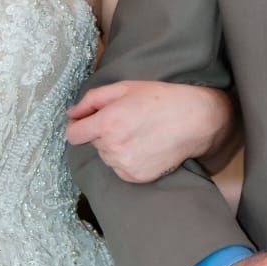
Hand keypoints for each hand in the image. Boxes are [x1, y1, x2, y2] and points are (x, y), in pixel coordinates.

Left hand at [65, 81, 235, 183]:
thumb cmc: (161, 99)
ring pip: (106, 156)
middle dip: (102, 132)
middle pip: (93, 143)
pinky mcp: (136, 177)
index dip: (76, 126)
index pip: (73, 135)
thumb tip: (71, 114)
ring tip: (138, 133)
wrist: (195, 120)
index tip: (84, 123)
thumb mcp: (125, 88)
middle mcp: (113, 148)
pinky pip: (120, 169)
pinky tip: (144, 146)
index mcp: (107, 124)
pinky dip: (127, 159)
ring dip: (115, 147)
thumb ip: (92, 100)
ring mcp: (125, 165)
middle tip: (126, 121)